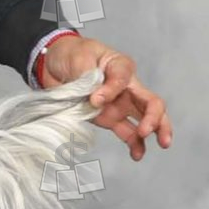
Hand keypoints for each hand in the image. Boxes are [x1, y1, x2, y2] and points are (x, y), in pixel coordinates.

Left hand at [42, 35, 171, 160]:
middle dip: (155, 118)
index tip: (94, 98)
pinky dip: (134, 143)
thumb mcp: (79, 57)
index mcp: (120, 66)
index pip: (125, 79)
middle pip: (151, 102)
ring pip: (145, 118)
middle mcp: (126, 86)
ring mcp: (119, 103)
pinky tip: (137, 154)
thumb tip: (98, 100)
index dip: (111, 90)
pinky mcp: (109, 117)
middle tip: (147, 130)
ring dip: (153, 132)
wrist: (53, 64)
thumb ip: (89, 77)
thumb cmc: (70, 54)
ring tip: (155, 147)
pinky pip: (127, 131)